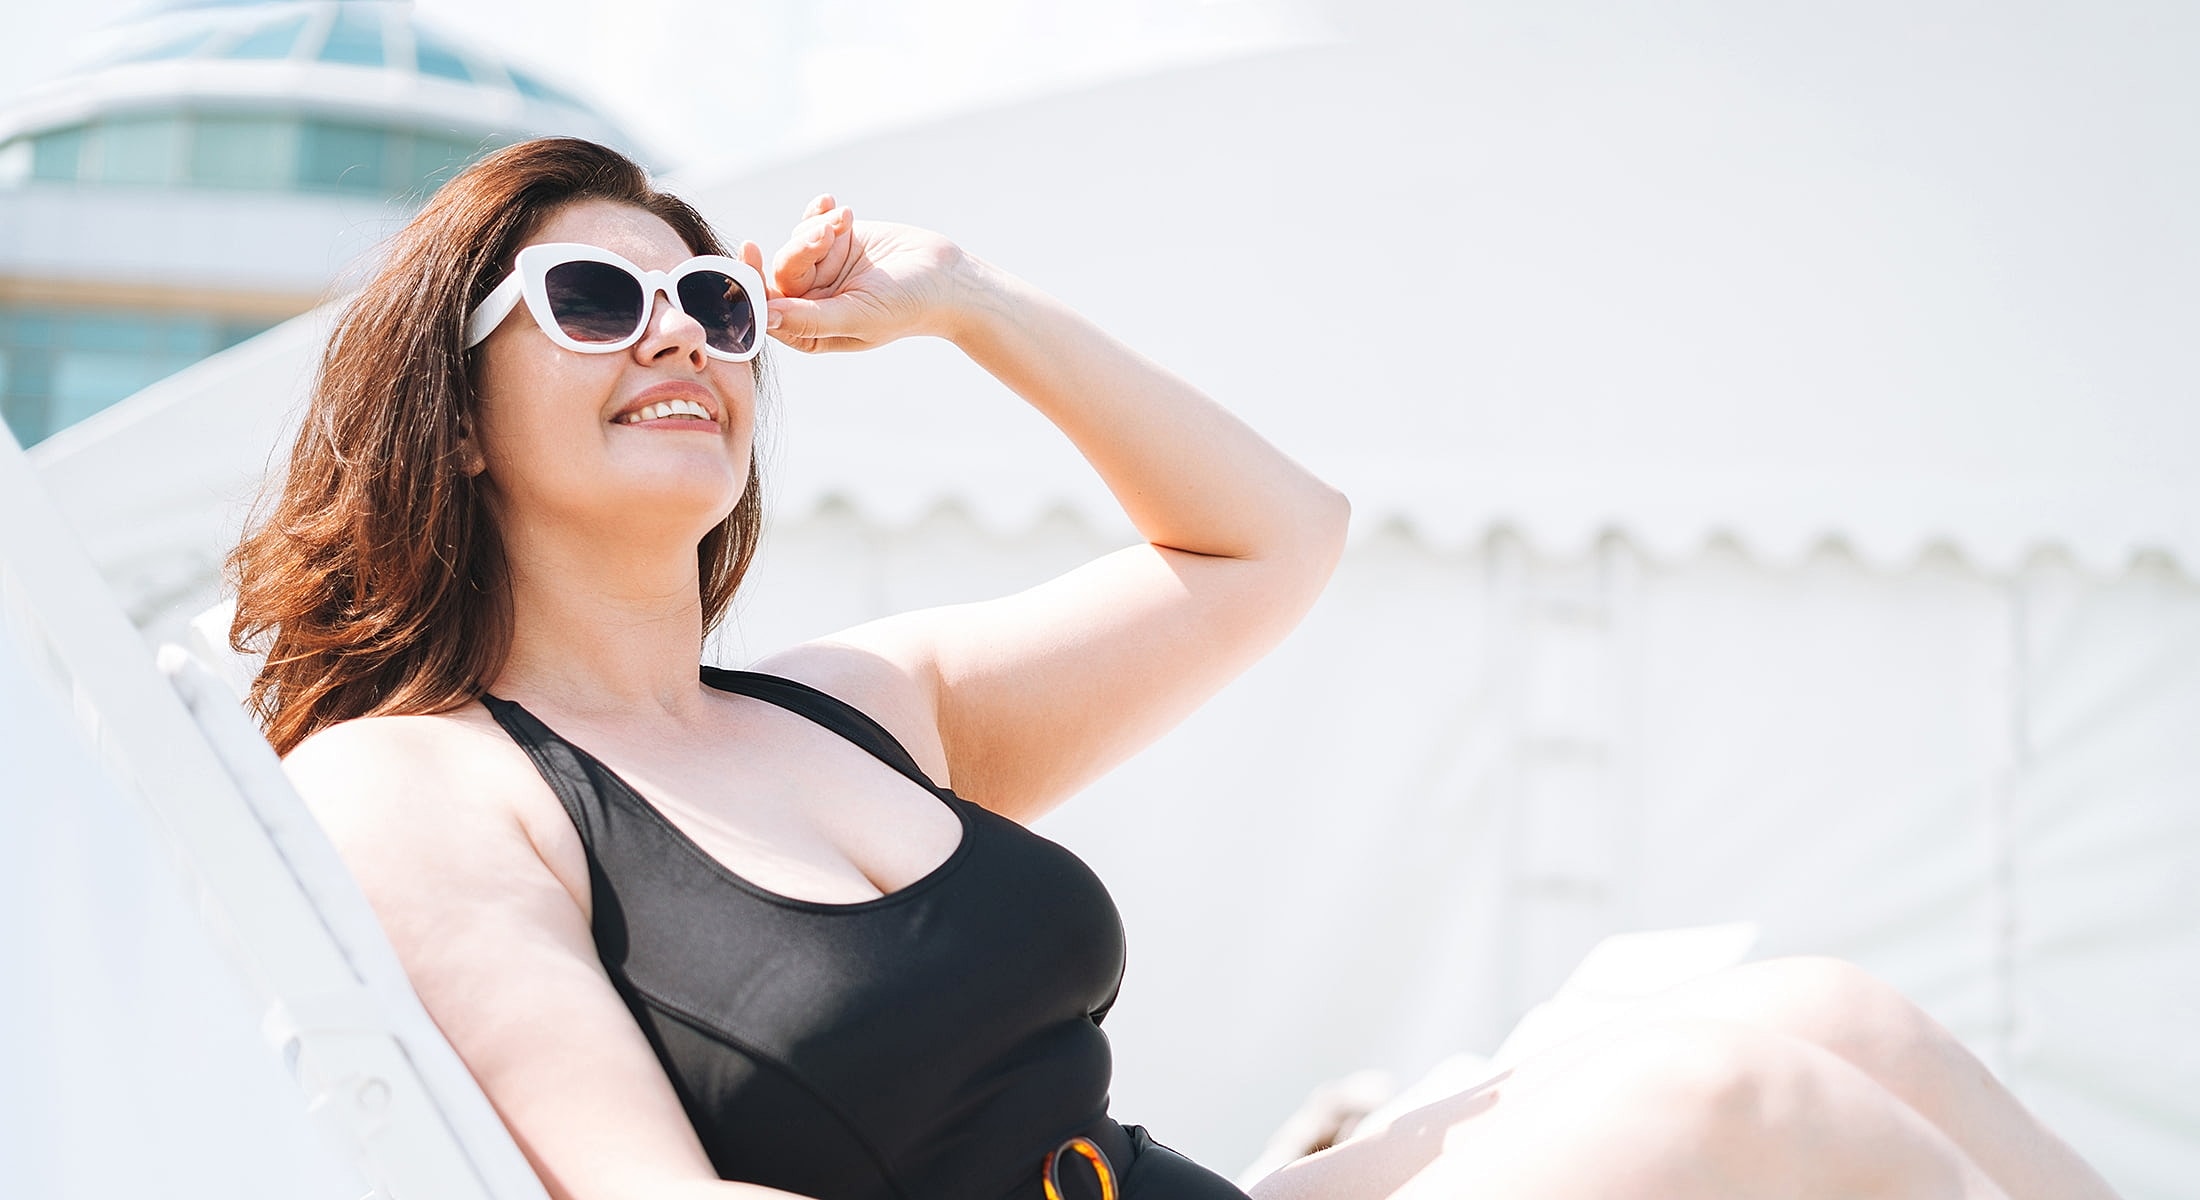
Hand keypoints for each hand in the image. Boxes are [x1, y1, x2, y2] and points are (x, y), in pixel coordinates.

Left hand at [766, 194, 973, 353]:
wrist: (945, 276)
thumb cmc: (906, 307)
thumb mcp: (857, 316)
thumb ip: (809, 320)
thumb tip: (764, 318)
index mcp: (810, 331)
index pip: (768, 309)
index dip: (752, 282)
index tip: (750, 251)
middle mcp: (811, 301)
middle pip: (781, 270)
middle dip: (802, 248)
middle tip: (828, 235)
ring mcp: (823, 270)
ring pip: (796, 242)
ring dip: (818, 227)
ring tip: (847, 222)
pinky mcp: (836, 242)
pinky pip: (810, 223)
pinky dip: (819, 212)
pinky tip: (832, 204)